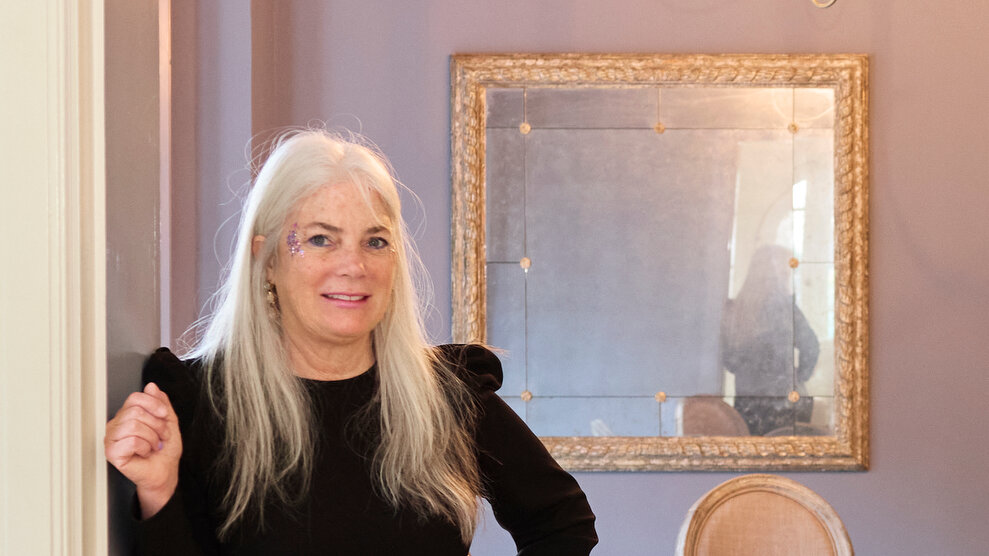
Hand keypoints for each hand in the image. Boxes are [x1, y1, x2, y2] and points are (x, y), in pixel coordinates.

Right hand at [104, 382, 182, 517]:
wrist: (165, 471)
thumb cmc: (164, 450)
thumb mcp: (168, 421)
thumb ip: (161, 403)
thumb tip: (151, 387)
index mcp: (128, 415)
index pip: (135, 397)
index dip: (154, 405)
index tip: (164, 416)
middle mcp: (117, 424)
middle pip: (136, 412)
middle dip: (156, 425)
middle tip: (160, 437)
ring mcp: (112, 438)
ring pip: (133, 425)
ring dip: (152, 437)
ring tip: (153, 445)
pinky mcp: (111, 452)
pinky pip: (131, 441)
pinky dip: (145, 447)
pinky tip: (144, 452)